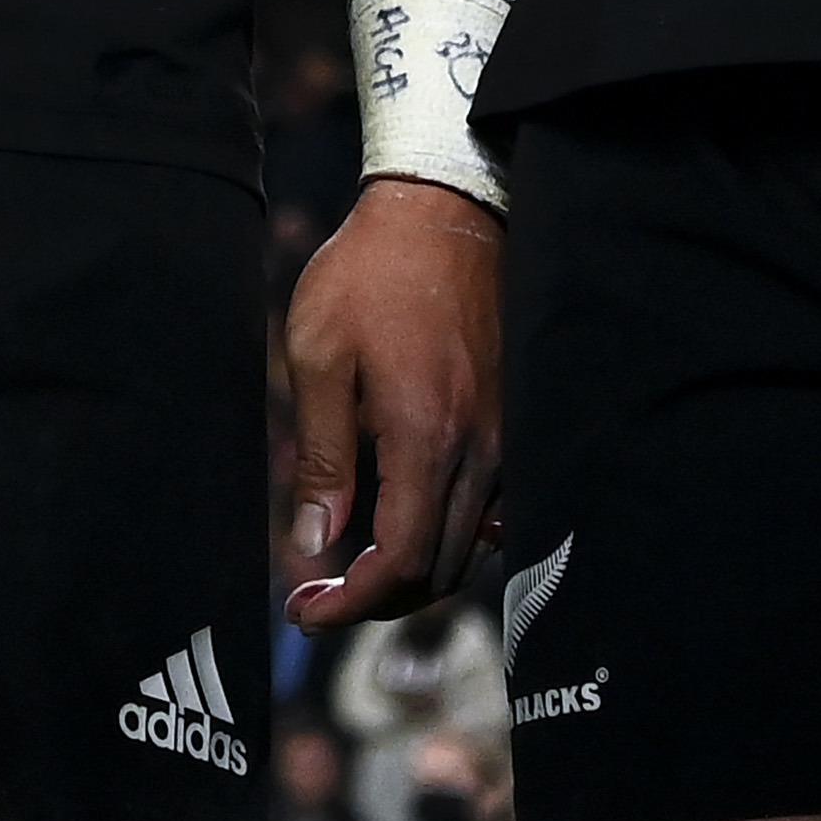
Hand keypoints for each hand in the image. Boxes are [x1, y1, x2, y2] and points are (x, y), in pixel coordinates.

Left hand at [282, 174, 501, 626]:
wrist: (444, 211)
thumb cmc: (369, 274)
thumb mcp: (319, 355)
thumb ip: (321, 457)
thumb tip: (312, 542)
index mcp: (427, 437)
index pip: (403, 564)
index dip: (353, 604)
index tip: (304, 610)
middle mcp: (481, 450)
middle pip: (441, 570)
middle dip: (377, 600)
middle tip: (317, 595)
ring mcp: (507, 438)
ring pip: (470, 547)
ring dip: (414, 573)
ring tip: (353, 568)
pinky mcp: (515, 422)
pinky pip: (492, 511)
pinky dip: (450, 537)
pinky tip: (407, 522)